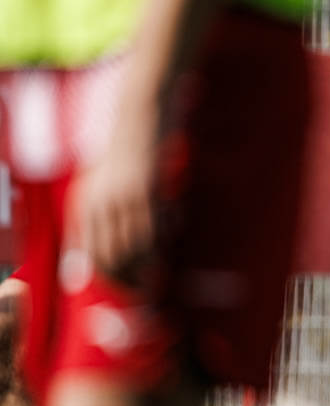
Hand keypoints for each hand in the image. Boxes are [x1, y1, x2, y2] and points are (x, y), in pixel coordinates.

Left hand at [66, 100, 161, 279]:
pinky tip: (171, 242)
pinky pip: (153, 230)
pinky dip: (162, 244)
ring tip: (161, 274)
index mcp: (83, 203)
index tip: (127, 289)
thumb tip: (105, 246)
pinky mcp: (144, 191)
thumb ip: (102, 212)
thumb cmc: (127, 149)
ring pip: (133, 249)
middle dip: (129, 280)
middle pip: (111, 257)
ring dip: (148, 267)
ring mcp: (120, 198)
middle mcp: (97, 204)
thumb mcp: (104, 181)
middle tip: (147, 290)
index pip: (91, 256)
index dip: (110, 279)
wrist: (139, 115)